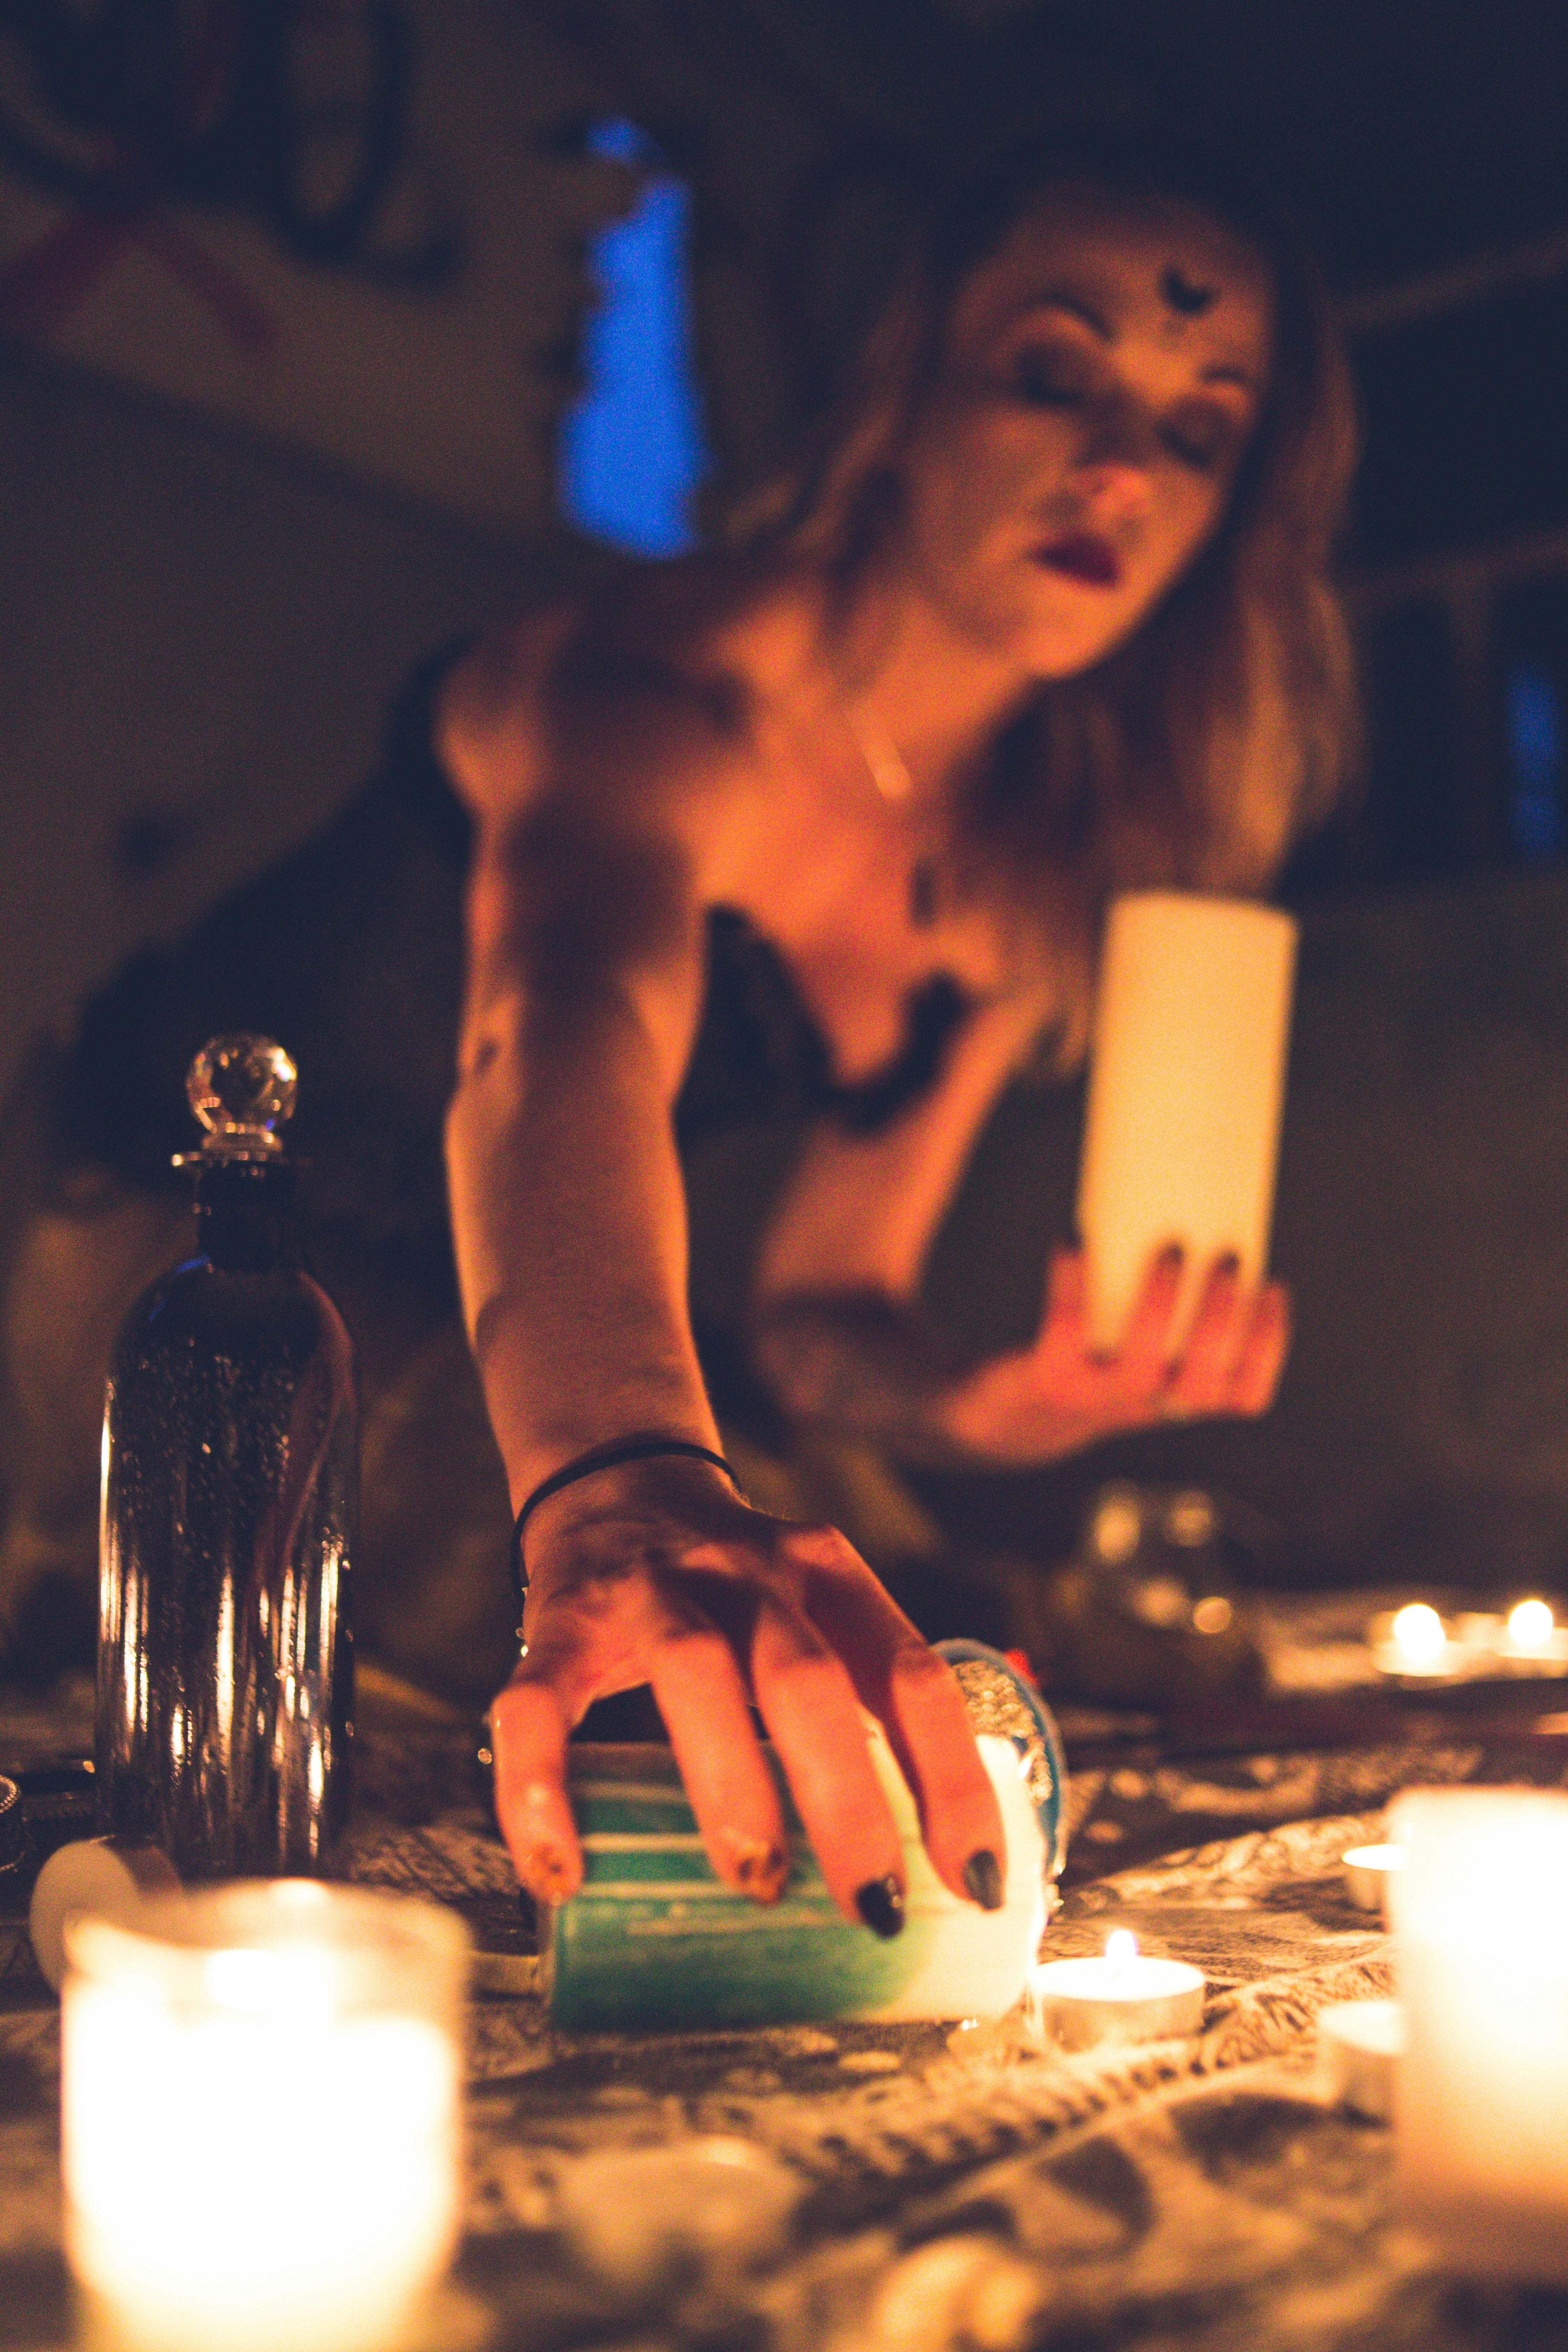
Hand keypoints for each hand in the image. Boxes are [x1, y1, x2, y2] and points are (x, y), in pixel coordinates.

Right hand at [487, 1455, 1006, 1929]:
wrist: (615, 1480)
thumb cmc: (733, 1592)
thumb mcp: (812, 1617)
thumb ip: (853, 1711)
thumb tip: (912, 1876)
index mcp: (829, 1577)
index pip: (912, 1674)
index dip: (952, 1779)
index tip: (974, 1879)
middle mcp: (747, 1573)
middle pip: (806, 1677)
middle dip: (848, 1798)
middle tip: (872, 1905)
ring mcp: (648, 1590)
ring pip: (694, 1670)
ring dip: (732, 1784)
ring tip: (757, 1880)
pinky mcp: (558, 1622)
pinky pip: (539, 1705)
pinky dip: (544, 1790)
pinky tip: (561, 1870)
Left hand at [938, 1244, 1290, 1463]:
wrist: (1010, 1415)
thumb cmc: (1089, 1361)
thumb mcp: (1139, 1346)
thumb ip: (1170, 1310)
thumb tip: (1197, 1214)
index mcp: (1178, 1400)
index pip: (1244, 1394)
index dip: (1267, 1345)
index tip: (1271, 1286)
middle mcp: (1143, 1408)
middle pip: (1201, 1381)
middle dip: (1222, 1317)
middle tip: (1227, 1256)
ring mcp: (1093, 1399)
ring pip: (1141, 1366)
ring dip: (1161, 1303)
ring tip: (1171, 1247)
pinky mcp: (1048, 1380)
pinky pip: (1065, 1331)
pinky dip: (1071, 1283)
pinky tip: (1073, 1241)